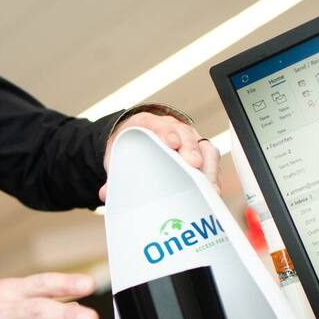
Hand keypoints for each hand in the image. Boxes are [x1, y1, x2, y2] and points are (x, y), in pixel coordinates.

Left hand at [100, 110, 219, 200]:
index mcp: (148, 125)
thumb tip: (106, 194)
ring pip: (202, 146)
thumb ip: (114, 175)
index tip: (171, 143)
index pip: (158, 124)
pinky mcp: (200, 153)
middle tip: (193, 165)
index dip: (165, 132)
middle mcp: (172, 128)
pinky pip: (211, 160)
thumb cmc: (130, 150)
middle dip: (190, 150)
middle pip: (185, 134)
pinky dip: (212, 175)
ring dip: (207, 164)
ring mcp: (189, 139)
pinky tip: (211, 190)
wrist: (137, 144)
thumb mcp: (118, 158)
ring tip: (207, 184)